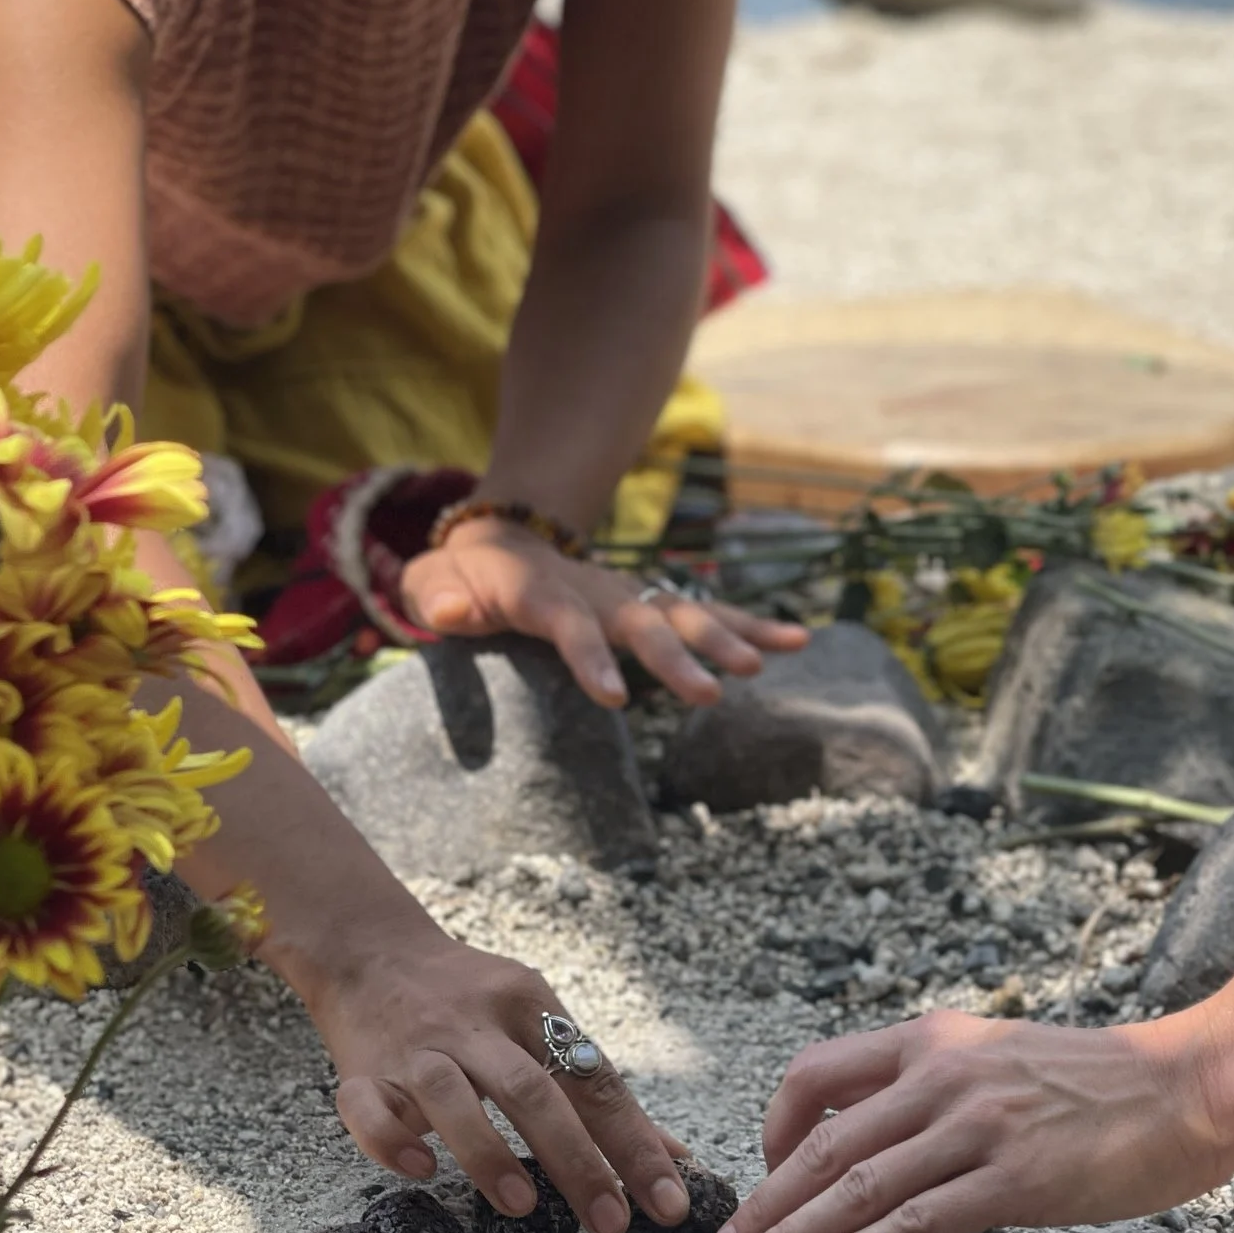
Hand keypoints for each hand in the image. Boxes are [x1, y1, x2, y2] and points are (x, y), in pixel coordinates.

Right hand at [298, 928, 689, 1232]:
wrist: (369, 949)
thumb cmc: (470, 998)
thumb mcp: (538, 1020)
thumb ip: (598, 1089)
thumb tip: (674, 1157)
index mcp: (528, 1005)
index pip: (594, 1081)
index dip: (635, 1144)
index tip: (668, 1202)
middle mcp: (473, 1023)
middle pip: (531, 1089)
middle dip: (577, 1160)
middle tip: (610, 1222)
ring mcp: (415, 1047)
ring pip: (450, 1096)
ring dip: (489, 1152)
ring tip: (523, 1205)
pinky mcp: (362, 1072)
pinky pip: (369, 1109)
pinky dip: (393, 1142)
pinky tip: (421, 1171)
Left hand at [402, 516, 808, 707]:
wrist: (508, 536)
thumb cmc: (466, 576)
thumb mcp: (437, 581)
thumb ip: (439, 595)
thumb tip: (452, 611)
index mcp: (543, 594)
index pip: (568, 626)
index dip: (589, 658)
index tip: (614, 696)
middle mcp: (598, 593)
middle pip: (643, 624)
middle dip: (677, 658)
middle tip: (711, 694)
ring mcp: (632, 596)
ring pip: (686, 615)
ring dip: (727, 638)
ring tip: (767, 663)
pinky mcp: (655, 606)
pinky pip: (709, 614)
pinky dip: (753, 625)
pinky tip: (797, 642)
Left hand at [707, 1011, 1233, 1232]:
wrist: (1190, 1088)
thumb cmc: (1100, 1084)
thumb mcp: (998, 1058)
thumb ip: (932, 1087)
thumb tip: (869, 1138)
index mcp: (932, 1040)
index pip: (814, 1073)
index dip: (773, 1128)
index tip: (767, 1177)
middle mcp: (943, 1075)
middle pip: (822, 1144)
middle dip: (764, 1203)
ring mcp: (977, 1128)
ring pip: (855, 1188)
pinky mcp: (1014, 1182)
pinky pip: (913, 1223)